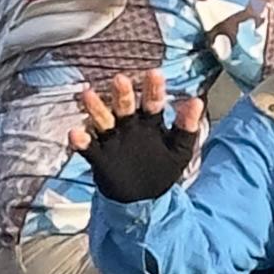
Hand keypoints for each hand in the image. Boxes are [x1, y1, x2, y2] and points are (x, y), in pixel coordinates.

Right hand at [74, 68, 204, 201]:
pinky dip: (81, 141)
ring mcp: (113, 141)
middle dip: (122, 94)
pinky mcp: (100, 157)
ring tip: (88, 95)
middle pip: (124, 106)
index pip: (153, 102)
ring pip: (103, 121)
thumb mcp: (180, 149)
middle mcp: (129, 126)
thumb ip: (187, 127)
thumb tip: (197, 101)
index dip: (153, 89)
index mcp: (150, 123)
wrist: (143, 200)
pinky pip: (89, 148)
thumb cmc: (161, 169)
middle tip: (119, 80)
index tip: (155, 73)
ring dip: (96, 109)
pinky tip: (75, 133)